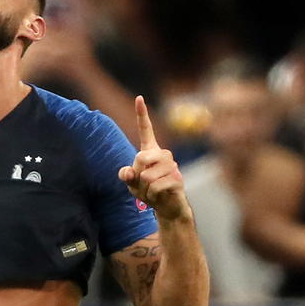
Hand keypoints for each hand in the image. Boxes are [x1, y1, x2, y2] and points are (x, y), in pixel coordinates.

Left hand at [118, 96, 188, 219]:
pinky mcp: (178, 179)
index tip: (139, 97)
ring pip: (148, 175)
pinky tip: (157, 196)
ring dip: (144, 187)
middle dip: (137, 174)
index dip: (142, 114)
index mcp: (150, 151)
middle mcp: (163, 154)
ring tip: (151, 190)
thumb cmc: (148, 191)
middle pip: (141, 157)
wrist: (167, 207)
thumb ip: (126, 176)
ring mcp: (172, 166)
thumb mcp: (132, 184)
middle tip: (143, 183)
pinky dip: (151, 195)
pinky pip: (156, 186)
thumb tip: (127, 172)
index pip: (146, 130)